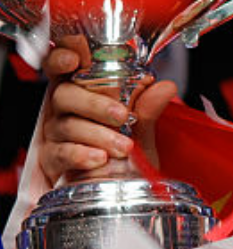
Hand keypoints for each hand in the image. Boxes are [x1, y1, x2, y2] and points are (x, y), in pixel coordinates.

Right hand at [38, 43, 176, 183]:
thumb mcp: (142, 131)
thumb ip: (147, 109)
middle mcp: (65, 109)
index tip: (74, 58)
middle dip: (94, 103)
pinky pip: (60, 152)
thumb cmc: (125, 155)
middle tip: (122, 116)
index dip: (63, 56)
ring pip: (66, 124)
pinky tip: (99, 159)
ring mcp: (56, 134)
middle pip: (64, 94)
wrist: (118, 191)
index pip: (64, 66)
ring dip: (98, 134)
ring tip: (123, 147)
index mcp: (84, 91)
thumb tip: (165, 86)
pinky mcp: (51, 159)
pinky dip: (81, 154)